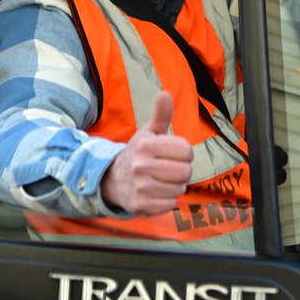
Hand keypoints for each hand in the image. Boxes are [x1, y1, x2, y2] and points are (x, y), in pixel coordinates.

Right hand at [101, 92, 194, 215]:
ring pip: (179, 189)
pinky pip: (170, 205)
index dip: (184, 153)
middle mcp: (141, 165)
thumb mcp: (149, 133)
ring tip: (161, 181)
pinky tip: (155, 193)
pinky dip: (166, 201)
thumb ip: (161, 115)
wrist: (113, 179)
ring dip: (174, 187)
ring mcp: (140, 187)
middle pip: (185, 172)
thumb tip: (166, 93)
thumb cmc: (139, 154)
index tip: (174, 154)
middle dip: (181, 172)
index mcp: (146, 145)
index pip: (186, 151)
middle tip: (168, 170)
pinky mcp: (140, 205)